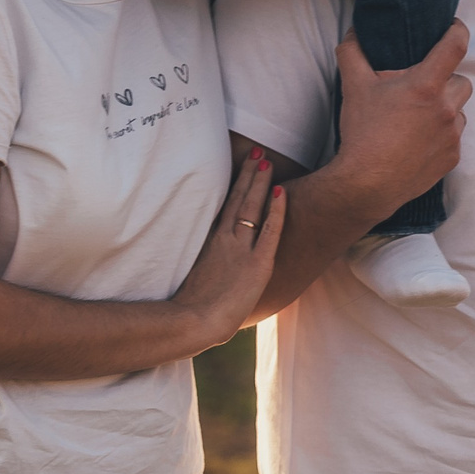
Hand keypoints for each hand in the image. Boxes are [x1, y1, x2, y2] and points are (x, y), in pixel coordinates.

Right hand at [169, 148, 284, 349]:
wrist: (194, 322)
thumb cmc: (192, 309)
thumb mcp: (198, 279)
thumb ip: (207, 268)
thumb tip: (210, 269)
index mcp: (211, 243)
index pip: (225, 205)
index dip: (236, 185)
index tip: (242, 166)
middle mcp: (225, 240)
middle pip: (238, 199)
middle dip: (249, 174)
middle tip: (257, 151)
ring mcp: (241, 250)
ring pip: (252, 208)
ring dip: (260, 183)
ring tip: (267, 160)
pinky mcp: (257, 263)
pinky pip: (270, 230)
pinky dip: (276, 210)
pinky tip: (282, 192)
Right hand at [332, 25, 469, 217]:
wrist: (367, 184)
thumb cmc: (362, 132)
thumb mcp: (353, 87)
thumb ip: (353, 53)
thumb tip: (354, 32)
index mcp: (426, 85)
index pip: (456, 45)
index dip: (458, 30)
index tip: (454, 27)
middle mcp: (446, 108)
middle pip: (461, 81)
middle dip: (445, 80)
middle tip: (420, 87)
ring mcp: (452, 134)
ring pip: (459, 110)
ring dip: (445, 108)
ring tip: (416, 117)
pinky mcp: (453, 156)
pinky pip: (454, 136)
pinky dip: (441, 134)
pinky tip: (417, 140)